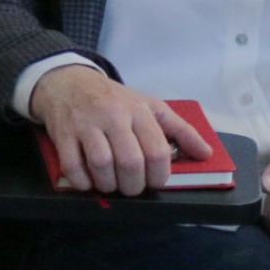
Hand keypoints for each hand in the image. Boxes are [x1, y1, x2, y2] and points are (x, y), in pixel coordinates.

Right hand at [27, 63, 211, 194]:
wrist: (69, 81)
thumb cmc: (114, 99)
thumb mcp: (150, 107)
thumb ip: (180, 130)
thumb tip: (206, 154)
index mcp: (139, 111)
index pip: (157, 151)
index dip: (159, 176)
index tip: (155, 181)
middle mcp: (114, 116)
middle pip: (131, 162)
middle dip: (134, 186)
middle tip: (132, 187)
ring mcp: (86, 125)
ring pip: (102, 165)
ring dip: (109, 185)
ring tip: (112, 184)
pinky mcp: (64, 134)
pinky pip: (73, 167)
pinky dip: (82, 182)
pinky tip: (89, 182)